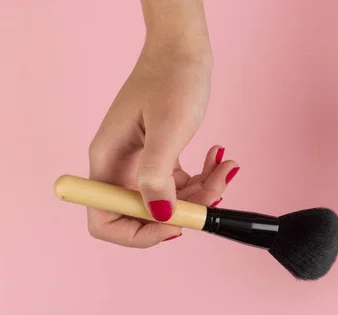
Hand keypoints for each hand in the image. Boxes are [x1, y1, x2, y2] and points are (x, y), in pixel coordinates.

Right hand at [87, 46, 238, 246]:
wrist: (183, 51)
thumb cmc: (171, 80)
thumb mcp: (167, 129)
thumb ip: (158, 175)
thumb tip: (159, 215)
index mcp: (109, 163)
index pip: (105, 220)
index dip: (137, 234)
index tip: (173, 225)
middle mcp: (120, 168)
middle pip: (144, 216)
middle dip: (182, 212)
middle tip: (213, 193)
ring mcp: (142, 164)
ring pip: (171, 201)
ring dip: (202, 193)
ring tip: (226, 168)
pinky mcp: (162, 158)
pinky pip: (182, 184)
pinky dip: (204, 179)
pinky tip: (219, 157)